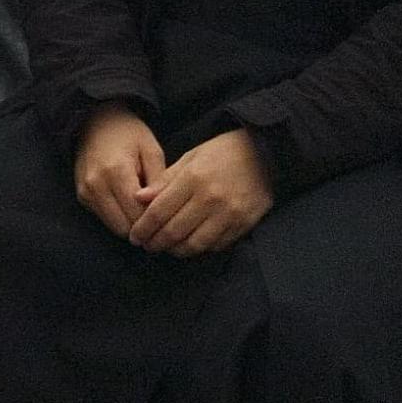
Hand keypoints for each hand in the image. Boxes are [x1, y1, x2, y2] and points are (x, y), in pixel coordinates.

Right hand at [73, 104, 166, 239]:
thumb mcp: (151, 150)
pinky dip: (118, 217)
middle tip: (159, 219)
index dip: (156, 222)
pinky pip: (104, 219)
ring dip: (131, 224)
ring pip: (114, 227)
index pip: (138, 214)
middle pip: (125, 227)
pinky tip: (128, 204)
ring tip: (144, 211)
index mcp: (117, 171)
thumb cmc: (129, 133)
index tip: (169, 219)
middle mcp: (97, 185)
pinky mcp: (81, 196)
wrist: (96, 121)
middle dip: (143, 227)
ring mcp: (86, 192)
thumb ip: (158, 182)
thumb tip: (162, 212)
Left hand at [127, 127, 276, 256]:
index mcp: (193, 178)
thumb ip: (164, 181)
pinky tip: (191, 243)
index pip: (159, 212)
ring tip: (167, 247)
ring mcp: (228, 214)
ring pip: (194, 244)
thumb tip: (139, 199)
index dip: (143, 228)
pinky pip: (216, 245)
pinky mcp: (243, 224)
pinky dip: (200, 248)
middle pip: (173, 232)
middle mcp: (210, 199)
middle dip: (155, 243)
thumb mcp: (190, 157)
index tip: (135, 236)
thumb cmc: (223, 152)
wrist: (266, 152)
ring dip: (176, 250)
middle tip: (147, 245)